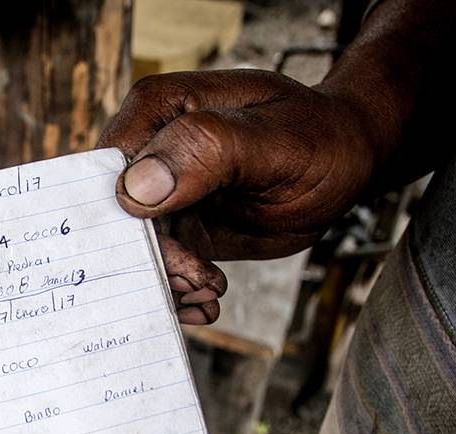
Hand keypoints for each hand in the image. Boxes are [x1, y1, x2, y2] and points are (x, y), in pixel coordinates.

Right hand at [98, 70, 383, 322]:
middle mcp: (148, 150)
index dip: (127, 222)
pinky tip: (207, 300)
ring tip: (209, 294)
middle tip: (198, 285)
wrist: (346, 159)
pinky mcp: (177, 225)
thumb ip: (204, 151)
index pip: (109, 174)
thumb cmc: (316, 135)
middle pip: (118, 221)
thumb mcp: (271, 140)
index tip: (173, 254)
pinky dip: (179, 291)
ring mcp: (160, 192)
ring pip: (138, 251)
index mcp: (156, 111)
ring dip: (169, 283)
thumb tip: (135, 188)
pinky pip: (160, 265)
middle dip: (153, 262)